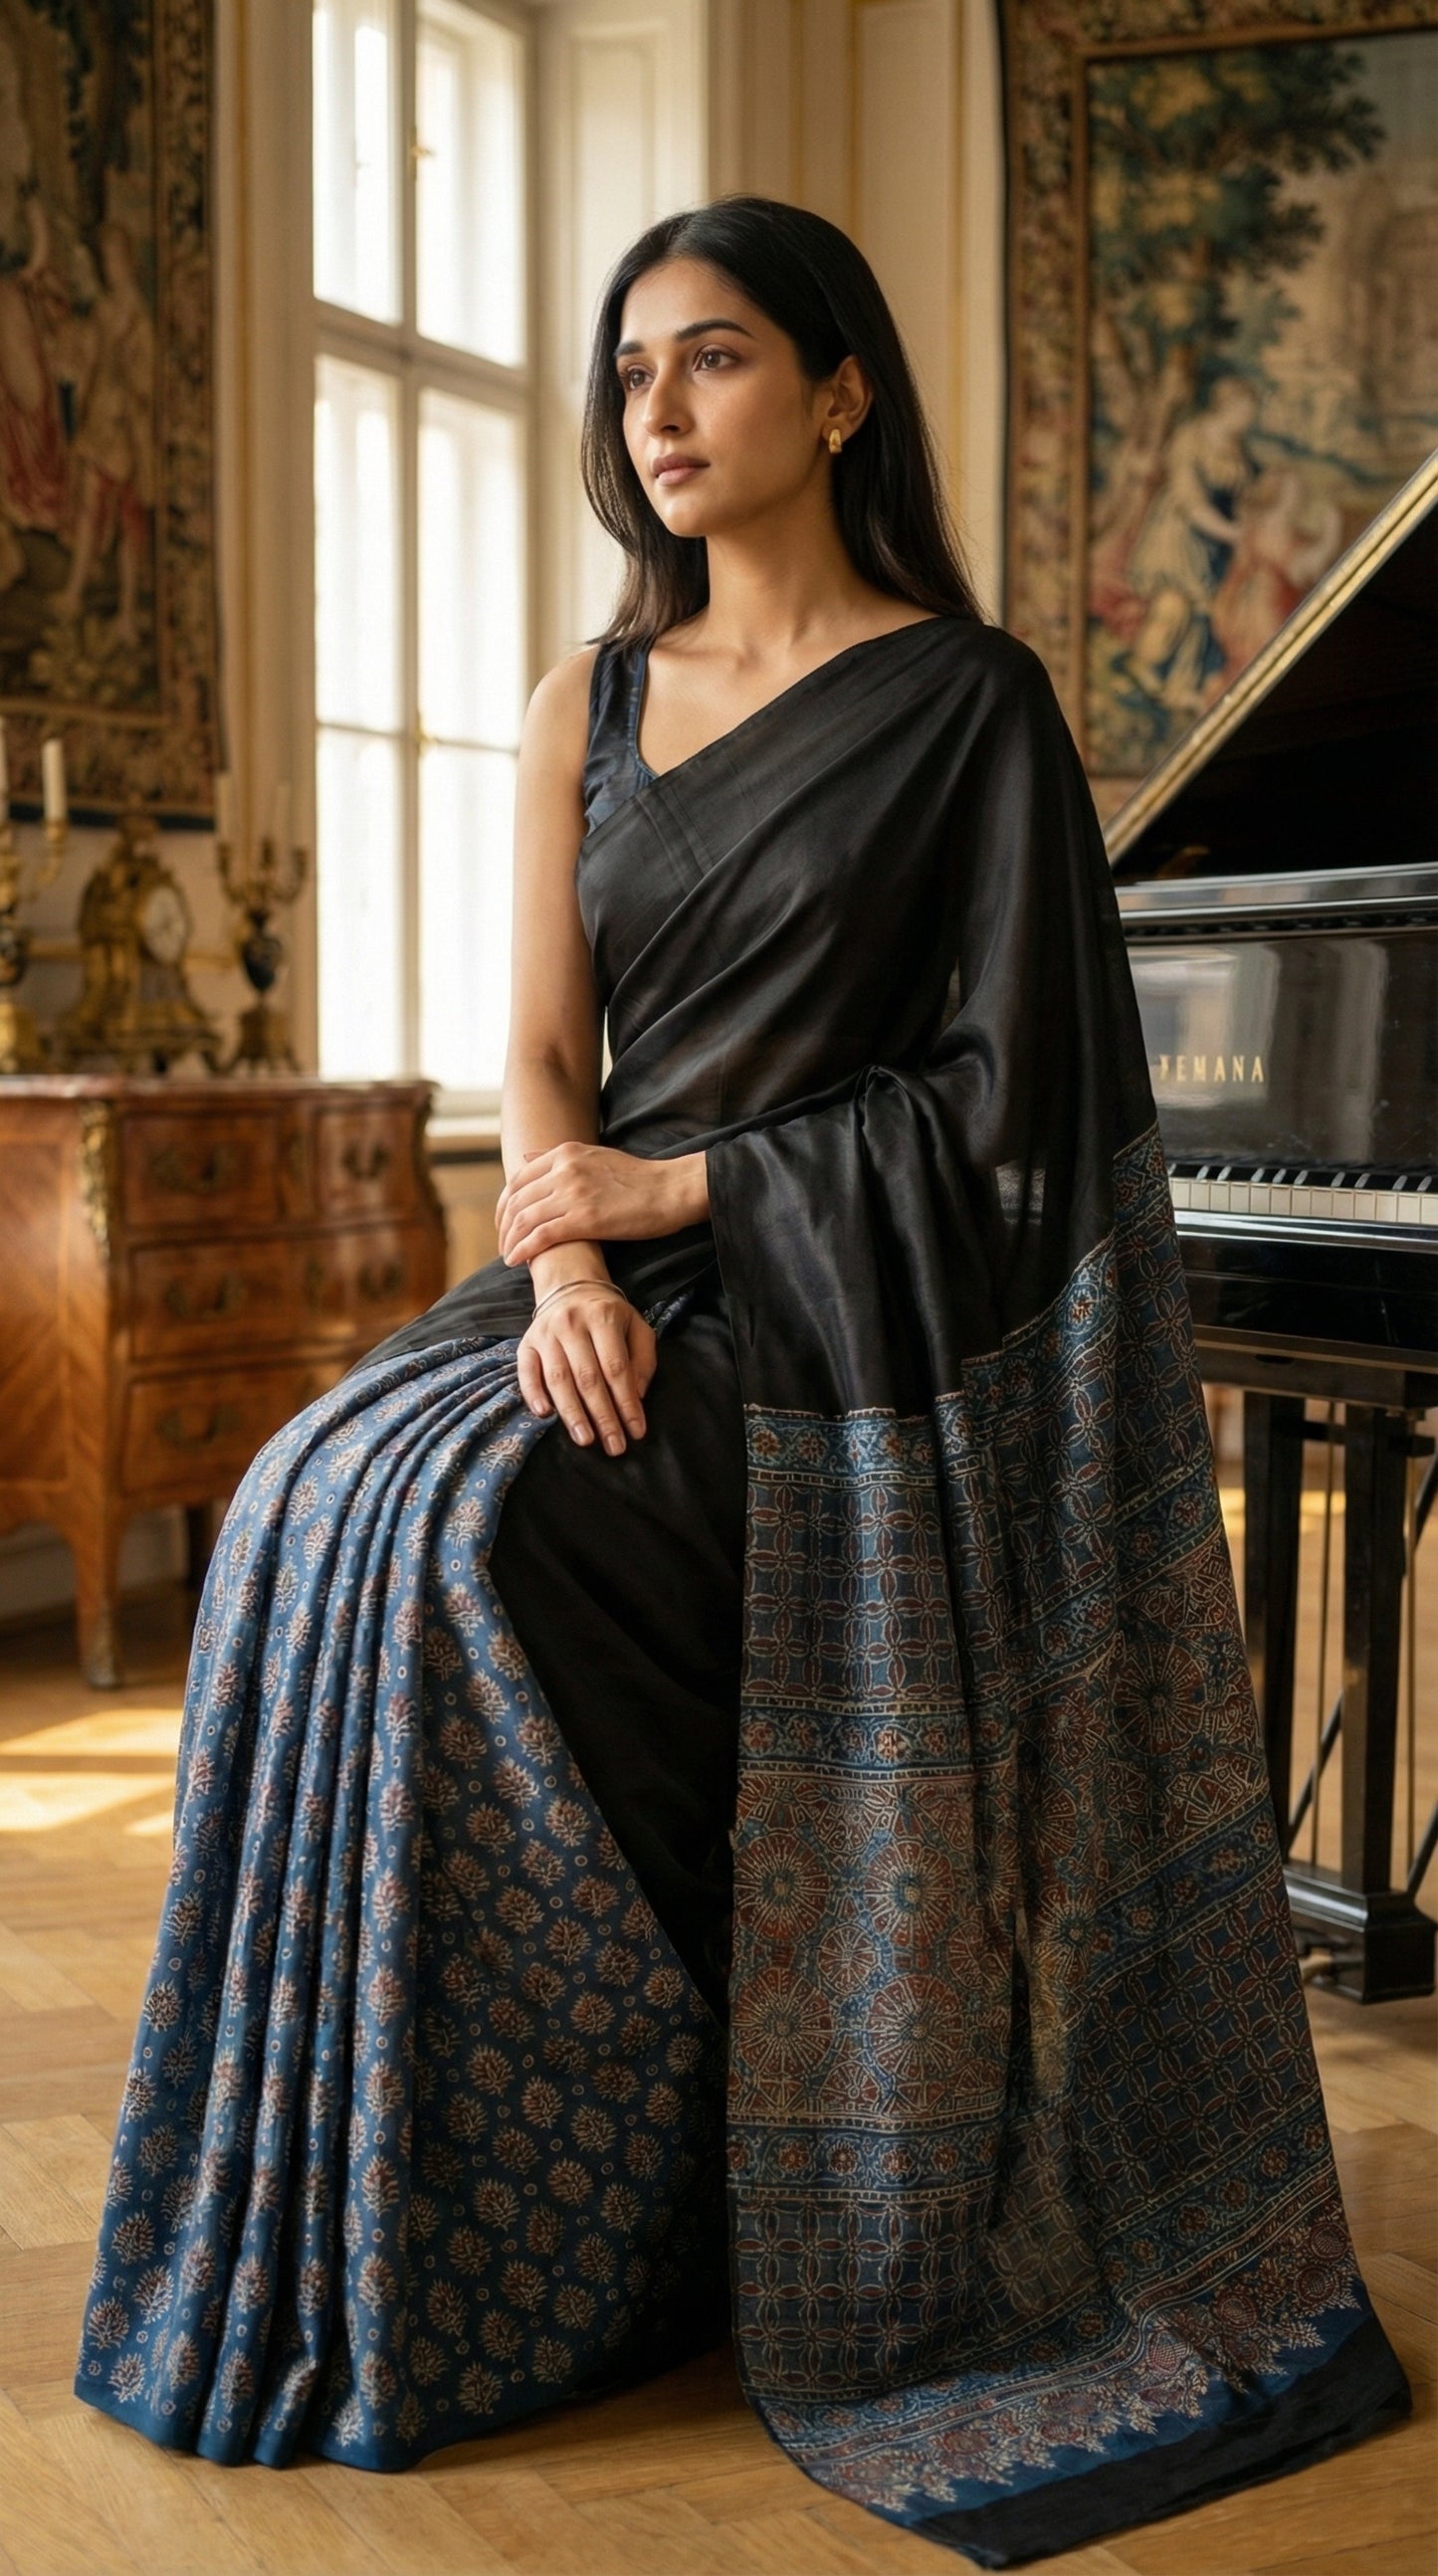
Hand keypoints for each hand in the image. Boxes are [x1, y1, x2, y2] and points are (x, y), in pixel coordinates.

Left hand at [497, 1141, 706, 1266]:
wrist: (671, 1189)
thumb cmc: (639, 1178)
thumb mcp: (595, 1155)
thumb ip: (561, 1158)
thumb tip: (525, 1157)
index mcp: (565, 1153)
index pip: (518, 1179)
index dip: (505, 1203)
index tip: (504, 1222)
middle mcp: (564, 1169)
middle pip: (516, 1199)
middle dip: (503, 1225)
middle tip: (503, 1243)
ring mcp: (573, 1192)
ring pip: (524, 1219)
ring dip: (510, 1240)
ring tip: (508, 1256)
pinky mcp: (585, 1218)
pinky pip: (541, 1235)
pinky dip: (523, 1248)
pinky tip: (517, 1261)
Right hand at [518, 1279, 656, 1452]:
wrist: (569, 1285)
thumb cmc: (609, 1314)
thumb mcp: (636, 1326)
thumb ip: (643, 1359)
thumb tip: (637, 1395)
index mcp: (604, 1318)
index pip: (617, 1369)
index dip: (627, 1403)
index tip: (636, 1431)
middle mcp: (572, 1324)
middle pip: (588, 1378)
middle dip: (603, 1416)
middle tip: (614, 1446)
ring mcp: (546, 1333)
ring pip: (558, 1379)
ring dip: (572, 1413)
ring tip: (585, 1440)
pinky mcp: (526, 1342)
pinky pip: (526, 1371)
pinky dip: (533, 1394)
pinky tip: (545, 1415)